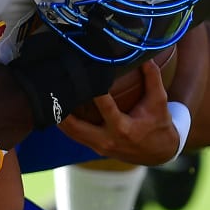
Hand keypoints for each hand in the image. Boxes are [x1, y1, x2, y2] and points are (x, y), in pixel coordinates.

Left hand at [59, 26, 204, 162]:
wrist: (159, 153)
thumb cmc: (159, 124)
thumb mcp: (159, 101)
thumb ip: (152, 79)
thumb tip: (145, 57)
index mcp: (124, 129)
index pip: (105, 108)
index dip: (95, 92)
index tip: (86, 76)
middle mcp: (108, 140)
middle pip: (77, 128)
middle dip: (64, 111)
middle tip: (54, 91)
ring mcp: (99, 147)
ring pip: (72, 134)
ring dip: (60, 118)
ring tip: (50, 98)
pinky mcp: (95, 148)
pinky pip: (76, 136)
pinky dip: (66, 124)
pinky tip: (58, 108)